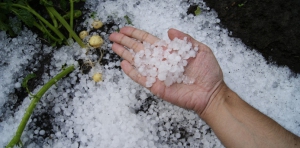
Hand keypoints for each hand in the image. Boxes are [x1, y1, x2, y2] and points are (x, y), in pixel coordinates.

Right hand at [109, 26, 223, 113]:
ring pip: (138, 62)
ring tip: (113, 46)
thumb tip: (169, 31)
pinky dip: (132, 72)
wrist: (210, 93)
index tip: (125, 29)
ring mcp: (157, 74)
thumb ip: (185, 40)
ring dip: (125, 54)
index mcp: (169, 52)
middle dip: (126, 42)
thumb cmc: (208, 72)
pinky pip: (141, 78)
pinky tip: (123, 64)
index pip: (148, 41)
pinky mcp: (156, 86)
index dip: (136, 34)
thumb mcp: (200, 50)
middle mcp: (160, 62)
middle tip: (113, 35)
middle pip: (139, 49)